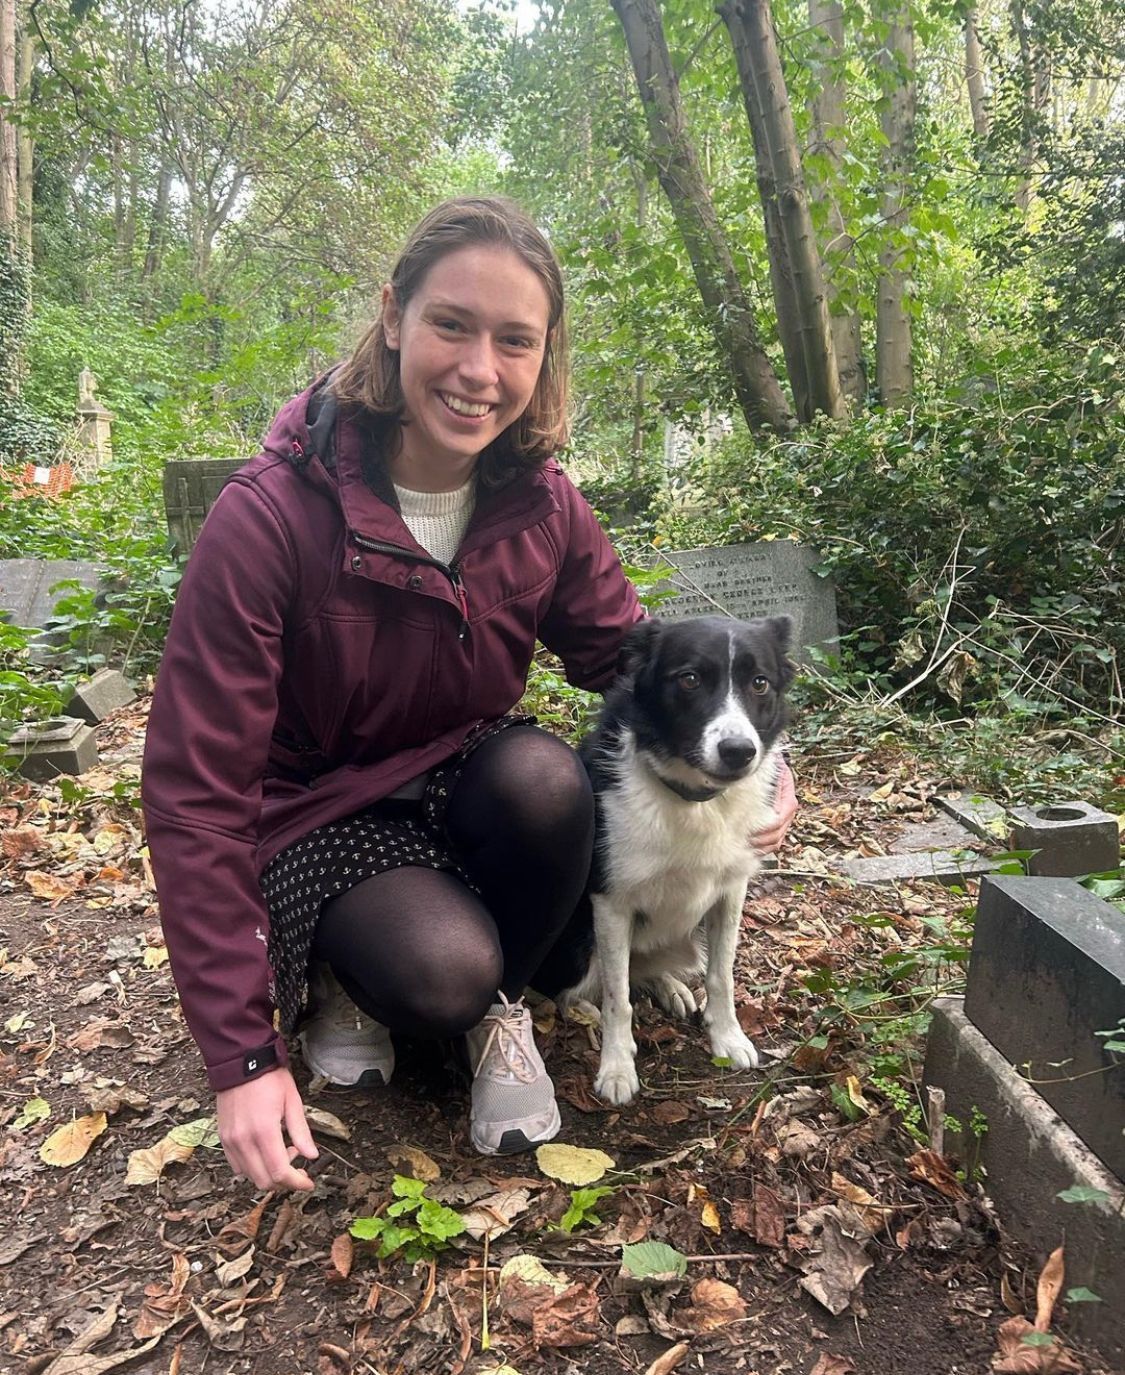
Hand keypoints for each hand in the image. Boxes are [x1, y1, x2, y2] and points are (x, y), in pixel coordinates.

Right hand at [215, 1067, 318, 1191]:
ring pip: (249, 1176)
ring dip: (268, 1173)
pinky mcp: (223, 1138)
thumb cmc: (269, 1077)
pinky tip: (265, 1151)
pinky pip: (237, 1165)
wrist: (241, 1061)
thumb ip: (301, 1132)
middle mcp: (244, 1141)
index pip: (280, 1173)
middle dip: (284, 1180)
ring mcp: (231, 1141)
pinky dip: (253, 1167)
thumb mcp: (292, 1100)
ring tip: (283, 1152)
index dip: (297, 1183)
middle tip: (298, 1166)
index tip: (308, 1183)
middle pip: (264, 1181)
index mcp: (264, 1131)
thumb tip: (312, 1156)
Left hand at [751, 757, 796, 854]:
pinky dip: (762, 849)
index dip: (763, 829)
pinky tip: (750, 849)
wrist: (774, 768)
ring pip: (776, 842)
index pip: (778, 821)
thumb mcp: (773, 775)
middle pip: (777, 835)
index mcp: (788, 802)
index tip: (747, 830)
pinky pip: (773, 843)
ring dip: (761, 847)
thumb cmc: (771, 770)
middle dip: (759, 841)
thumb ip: (771, 789)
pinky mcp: (778, 827)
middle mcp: (788, 814)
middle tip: (741, 841)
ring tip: (744, 847)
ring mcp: (784, 822)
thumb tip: (770, 807)